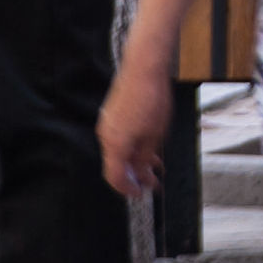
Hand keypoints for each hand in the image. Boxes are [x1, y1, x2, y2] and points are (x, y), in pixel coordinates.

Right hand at [95, 63, 171, 197]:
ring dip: (137, 161)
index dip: (128, 189)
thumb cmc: (151, 98)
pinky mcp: (113, 114)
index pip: (115, 177)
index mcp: (115, 144)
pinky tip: (150, 148)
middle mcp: (107, 135)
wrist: (144, 68)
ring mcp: (108, 124)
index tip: (141, 194)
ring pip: (121, 151)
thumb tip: (141, 175)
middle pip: (117, 165)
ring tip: (156, 167)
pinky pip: (121, 138)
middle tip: (153, 182)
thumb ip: (145, 159)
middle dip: (135, 176)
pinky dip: (134, 147)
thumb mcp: (155, 136)